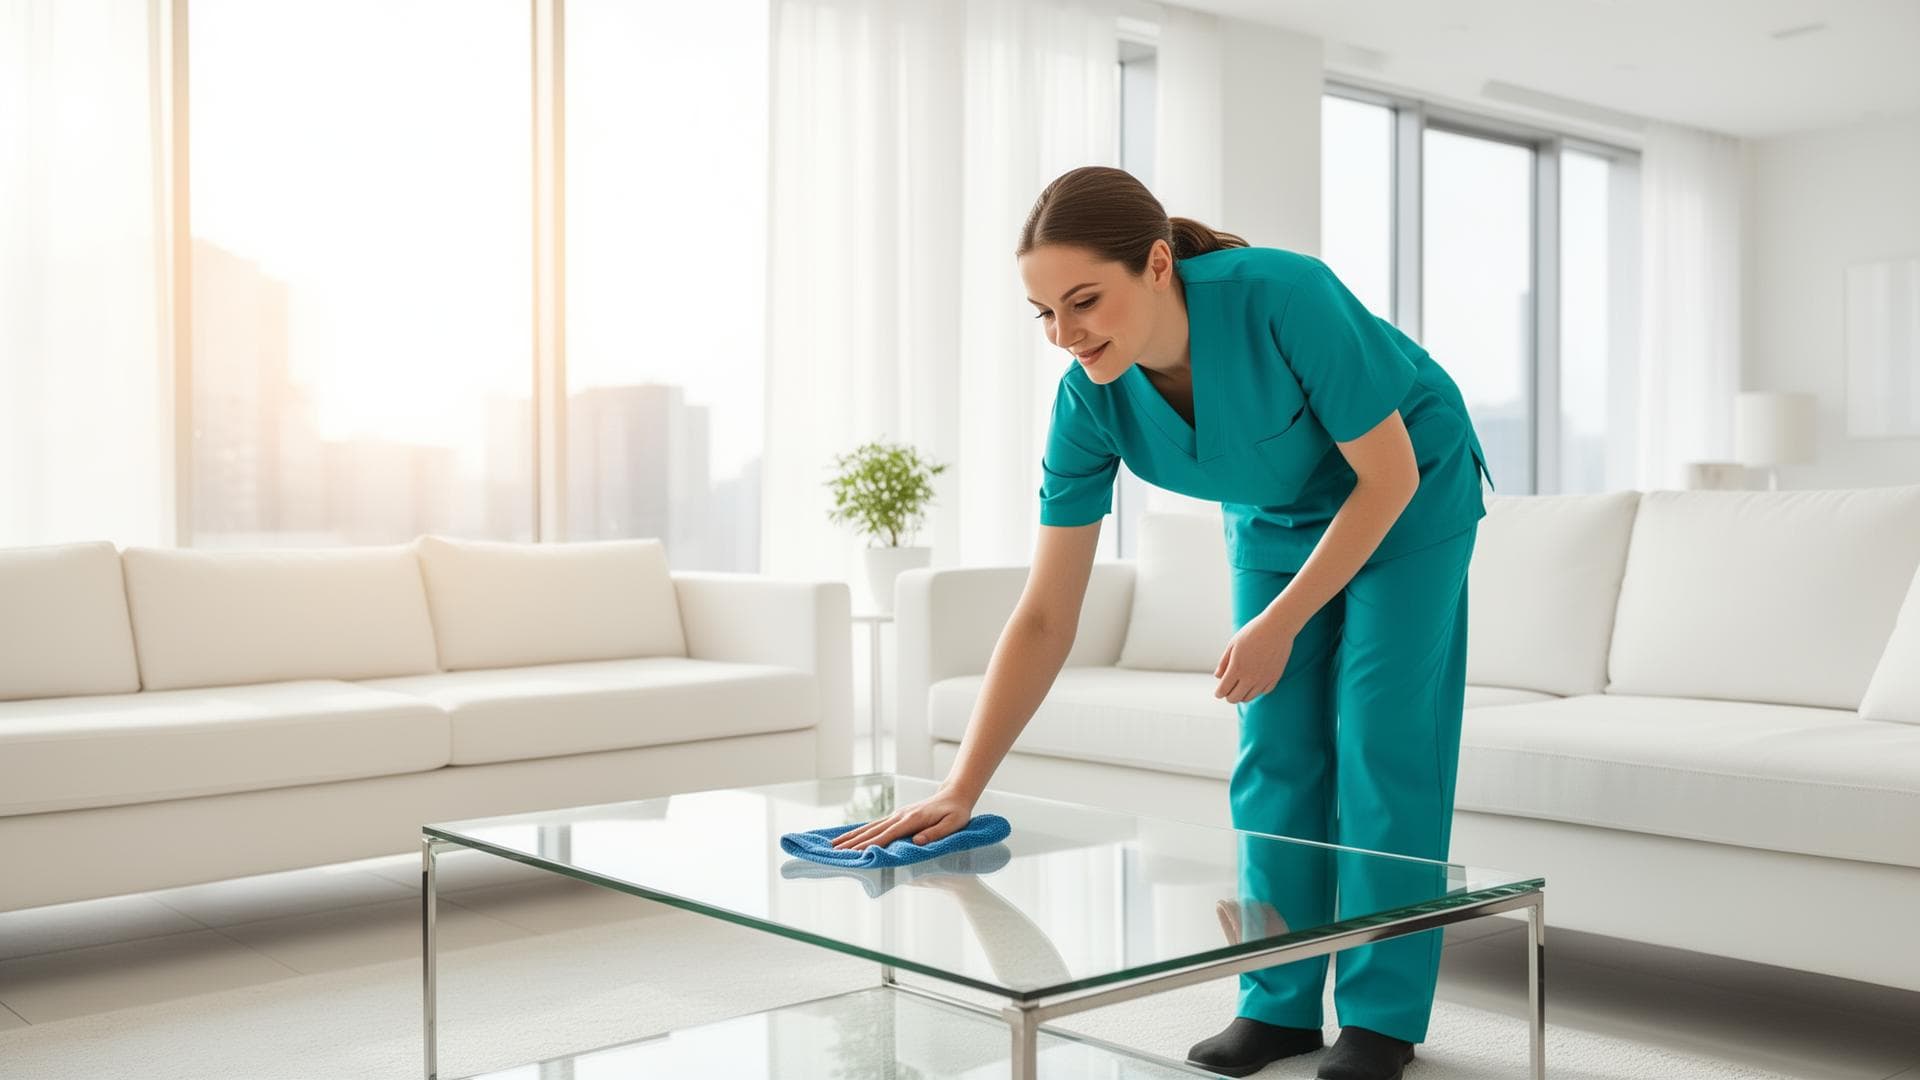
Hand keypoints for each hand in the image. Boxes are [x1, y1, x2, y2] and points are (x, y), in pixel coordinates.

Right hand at [828, 786, 977, 850]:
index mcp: (911, 820)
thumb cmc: (956, 812)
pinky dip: (861, 831)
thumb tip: (917, 842)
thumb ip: (936, 833)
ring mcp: (897, 815)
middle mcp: (900, 816)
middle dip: (853, 843)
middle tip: (834, 852)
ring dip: (852, 836)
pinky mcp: (897, 816)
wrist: (954, 795)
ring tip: (834, 845)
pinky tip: (851, 837)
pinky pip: (875, 825)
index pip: (887, 835)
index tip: (855, 854)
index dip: (870, 845)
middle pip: (872, 831)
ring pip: (870, 827)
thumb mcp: (953, 824)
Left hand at [1214, 613, 1294, 703]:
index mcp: (1237, 668)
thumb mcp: (1233, 645)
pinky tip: (1254, 681)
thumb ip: (1224, 662)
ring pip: (1248, 698)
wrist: (1277, 627)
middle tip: (1229, 688)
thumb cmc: (1252, 633)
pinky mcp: (1275, 678)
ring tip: (1241, 684)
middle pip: (1234, 699)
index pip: (1223, 691)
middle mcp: (1250, 677)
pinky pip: (1263, 692)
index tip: (1219, 691)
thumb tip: (1218, 677)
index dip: (1219, 693)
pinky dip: (1256, 690)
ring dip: (1242, 693)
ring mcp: (1264, 679)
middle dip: (1229, 695)